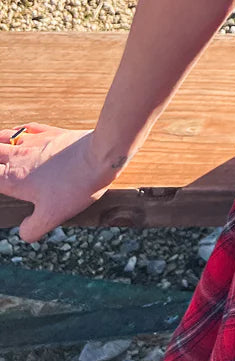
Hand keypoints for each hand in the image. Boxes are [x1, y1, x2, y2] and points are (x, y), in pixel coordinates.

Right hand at [0, 125, 120, 242]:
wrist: (99, 156)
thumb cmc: (74, 187)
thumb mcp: (50, 217)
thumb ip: (31, 230)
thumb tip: (23, 232)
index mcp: (12, 178)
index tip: (1, 186)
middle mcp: (18, 156)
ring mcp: (34, 141)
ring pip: (5, 137)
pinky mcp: (51, 132)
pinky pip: (27, 128)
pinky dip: (17, 132)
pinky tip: (17, 134)